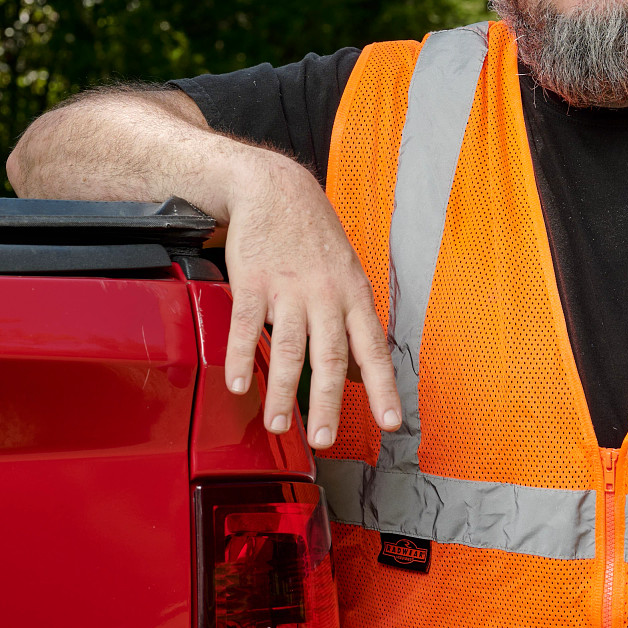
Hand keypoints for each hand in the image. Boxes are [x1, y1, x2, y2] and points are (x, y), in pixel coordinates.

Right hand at [222, 151, 400, 448]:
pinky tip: (238, 384)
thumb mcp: (348, 273)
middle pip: (329, 358)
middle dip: (327, 403)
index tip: (390, 421)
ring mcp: (289, 289)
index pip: (373, 349)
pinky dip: (241, 356)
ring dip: (281, 391)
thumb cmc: (313, 235)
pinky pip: (247, 326)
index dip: (382, 388)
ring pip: (288, 348)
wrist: (275, 188)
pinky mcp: (253, 282)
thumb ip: (353, 322)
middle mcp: (326, 295)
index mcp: (354, 295)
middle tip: (324, 439)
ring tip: (276, 424)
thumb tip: (362, 372)